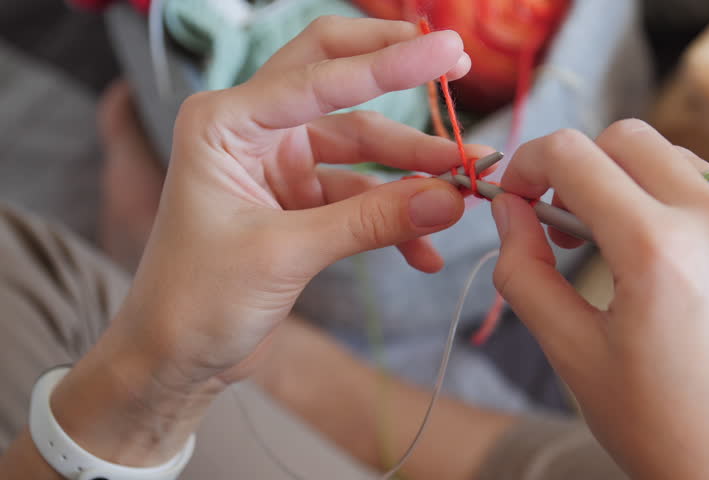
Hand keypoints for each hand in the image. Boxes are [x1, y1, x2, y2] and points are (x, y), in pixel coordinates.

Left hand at [50, 16, 486, 464]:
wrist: (172, 359)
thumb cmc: (197, 301)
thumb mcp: (286, 254)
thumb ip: (371, 221)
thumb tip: (450, 198)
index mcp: (226, 122)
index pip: (320, 77)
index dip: (392, 64)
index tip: (450, 51)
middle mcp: (252, 130)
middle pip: (336, 80)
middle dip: (395, 74)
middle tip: (456, 65)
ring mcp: (278, 164)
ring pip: (359, 146)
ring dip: (409, 171)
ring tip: (461, 192)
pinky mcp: (298, 201)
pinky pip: (359, 196)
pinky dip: (392, 220)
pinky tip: (423, 252)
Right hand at [491, 120, 708, 478]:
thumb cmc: (658, 429)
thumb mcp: (569, 352)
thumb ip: (524, 270)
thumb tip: (510, 212)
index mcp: (658, 250)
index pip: (573, 154)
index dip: (530, 164)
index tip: (520, 194)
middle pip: (630, 138)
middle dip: (583, 166)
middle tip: (568, 221)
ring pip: (683, 163)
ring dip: (637, 188)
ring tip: (625, 249)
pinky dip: (688, 218)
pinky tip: (682, 276)